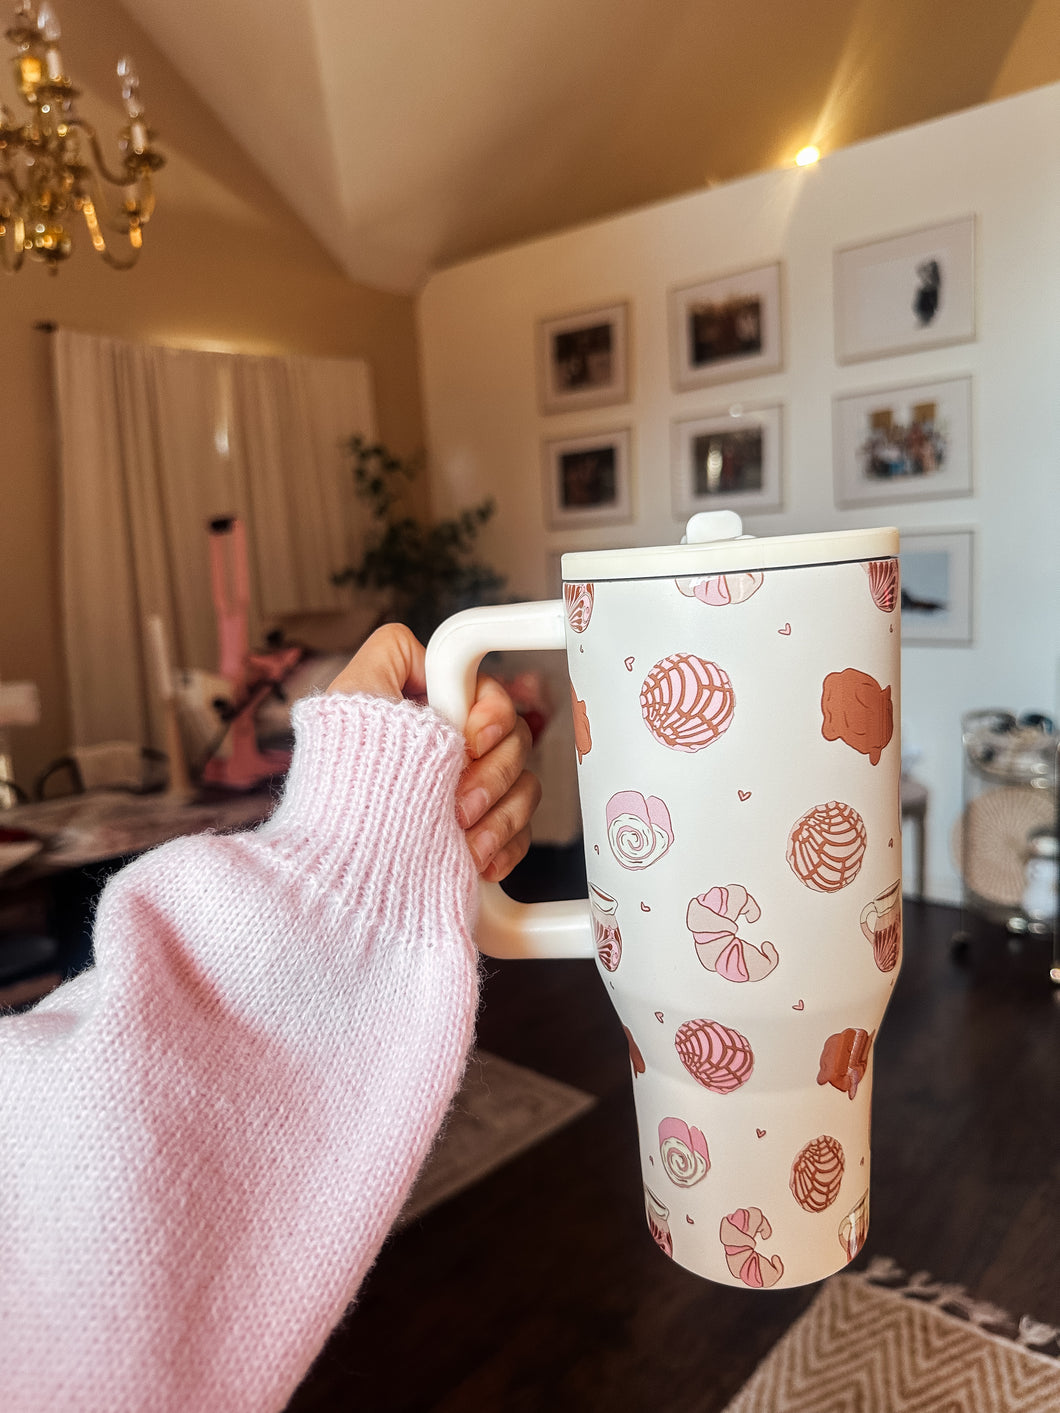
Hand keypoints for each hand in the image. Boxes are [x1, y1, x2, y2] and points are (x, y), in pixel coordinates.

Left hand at [328, 625, 540, 881]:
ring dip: (498, 816)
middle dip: (491, 776)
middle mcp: (459, 753)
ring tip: (462, 836)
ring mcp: (472, 795)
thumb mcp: (356, 694)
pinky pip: (520, 834)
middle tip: (458, 801)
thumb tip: (430, 647)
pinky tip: (477, 859)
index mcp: (437, 716)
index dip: (493, 715)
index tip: (470, 740)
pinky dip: (504, 846)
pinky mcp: (479, 836)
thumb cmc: (342, 778)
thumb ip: (393, 653)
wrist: (345, 858)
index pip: (493, 698)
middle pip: (517, 743)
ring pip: (524, 789)